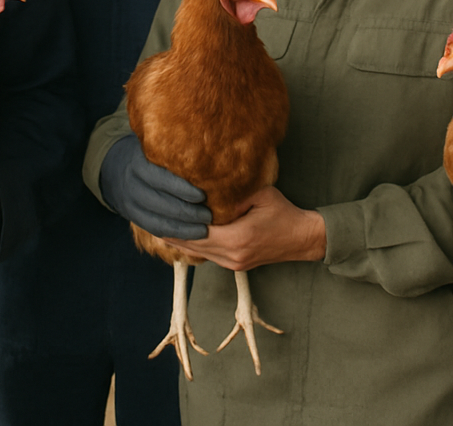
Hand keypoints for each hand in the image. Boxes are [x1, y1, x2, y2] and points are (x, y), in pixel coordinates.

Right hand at [99, 134, 210, 239]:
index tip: (203, 195)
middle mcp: (132, 184)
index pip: (160, 179)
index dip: (181, 189)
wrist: (117, 167)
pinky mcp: (132, 216)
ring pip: (158, 220)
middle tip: (209, 215)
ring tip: (205, 229)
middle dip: (187, 212)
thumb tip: (211, 152)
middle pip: (161, 203)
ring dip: (183, 228)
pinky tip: (191, 234)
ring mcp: (130, 202)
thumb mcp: (154, 146)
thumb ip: (173, 151)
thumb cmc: (148, 154)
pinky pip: (154, 229)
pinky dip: (174, 234)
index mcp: (139, 163)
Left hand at [166, 186, 325, 271]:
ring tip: (159, 228)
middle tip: (150, 220)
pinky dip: (194, 246)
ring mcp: (234, 263)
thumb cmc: (283, 212)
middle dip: (171, 234)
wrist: (303, 238)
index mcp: (237, 237)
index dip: (177, 224)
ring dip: (180, 242)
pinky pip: (209, 255)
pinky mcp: (236, 265)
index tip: (158, 214)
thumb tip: (209, 186)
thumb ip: (234, 193)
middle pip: (193, 246)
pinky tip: (181, 237)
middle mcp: (232, 255)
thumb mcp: (260, 194)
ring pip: (199, 254)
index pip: (198, 232)